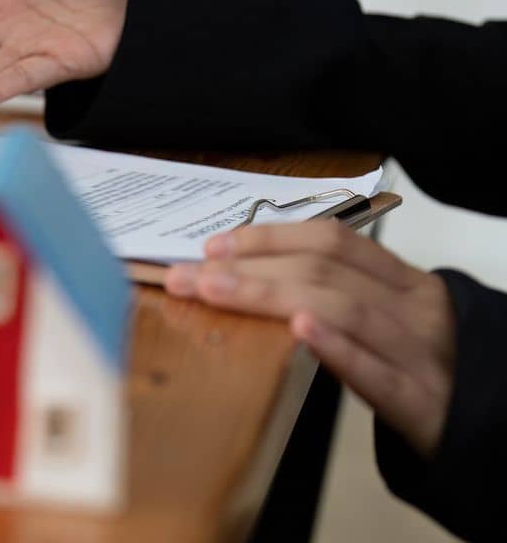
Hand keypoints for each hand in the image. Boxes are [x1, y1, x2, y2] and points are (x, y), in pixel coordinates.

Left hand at [166, 221, 455, 456]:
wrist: (488, 426)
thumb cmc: (422, 369)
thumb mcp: (390, 320)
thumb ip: (337, 295)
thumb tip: (247, 276)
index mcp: (405, 282)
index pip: (332, 241)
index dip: (269, 237)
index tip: (212, 247)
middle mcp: (414, 308)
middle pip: (325, 271)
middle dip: (248, 268)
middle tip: (187, 276)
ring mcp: (420, 353)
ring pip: (343, 308)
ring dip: (269, 295)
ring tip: (215, 292)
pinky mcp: (420, 402)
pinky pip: (376, 371)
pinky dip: (336, 347)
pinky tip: (298, 330)